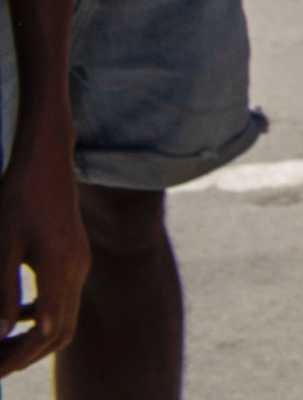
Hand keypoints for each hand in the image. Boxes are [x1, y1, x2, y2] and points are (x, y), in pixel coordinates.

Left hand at [0, 110, 87, 377]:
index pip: (45, 331)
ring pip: (64, 319)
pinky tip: (17, 316)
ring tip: (2, 347)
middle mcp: (77, 271)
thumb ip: (3, 291)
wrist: (46, 162)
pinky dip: (42, 318)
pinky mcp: (76, 258)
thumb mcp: (3, 246)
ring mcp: (79, 264)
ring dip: (35, 339)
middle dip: (27, 355)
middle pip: (60, 333)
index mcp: (60, 270)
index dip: (18, 355)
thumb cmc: (18, 199)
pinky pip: (63, 300)